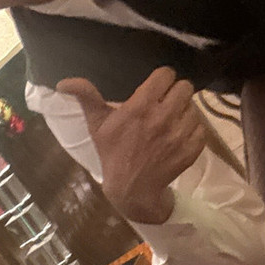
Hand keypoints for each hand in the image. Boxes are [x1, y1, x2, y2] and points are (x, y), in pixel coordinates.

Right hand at [57, 67, 204, 223]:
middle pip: (185, 87)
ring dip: (184, 112)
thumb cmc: (112, 154)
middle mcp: (163, 117)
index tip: (156, 89)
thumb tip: (63, 83)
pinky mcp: (192, 147)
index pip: (166, 75)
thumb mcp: (96, 126)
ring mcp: (180, 133)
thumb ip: (86, 98)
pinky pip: (200, 127)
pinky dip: (192, 131)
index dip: (161, 80)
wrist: (132, 190)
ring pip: (193, 107)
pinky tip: (177, 137)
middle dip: (175, 93)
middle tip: (165, 105)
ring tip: (170, 123)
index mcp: (140, 107)